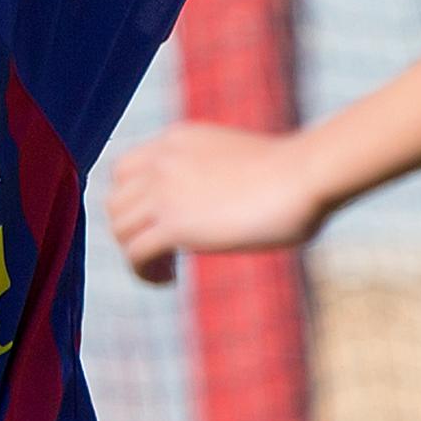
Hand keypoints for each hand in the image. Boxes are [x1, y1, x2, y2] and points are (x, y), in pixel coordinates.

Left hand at [106, 118, 329, 282]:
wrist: (305, 174)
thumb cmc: (295, 172)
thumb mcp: (239, 160)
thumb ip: (215, 175)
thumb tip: (223, 203)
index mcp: (177, 140)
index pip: (125, 170)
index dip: (133, 202)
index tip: (157, 223)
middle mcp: (162, 161)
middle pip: (115, 202)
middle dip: (132, 231)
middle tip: (163, 252)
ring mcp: (164, 191)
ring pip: (120, 230)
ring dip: (137, 255)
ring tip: (167, 270)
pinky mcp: (174, 224)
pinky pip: (135, 255)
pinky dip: (145, 273)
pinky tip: (170, 280)